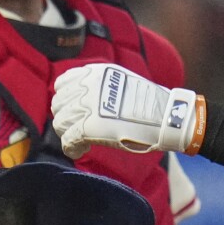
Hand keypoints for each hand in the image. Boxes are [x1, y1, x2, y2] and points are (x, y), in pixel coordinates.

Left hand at [51, 63, 202, 158]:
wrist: (165, 117)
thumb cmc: (148, 104)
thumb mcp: (121, 82)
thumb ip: (99, 87)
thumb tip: (82, 100)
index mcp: (95, 73)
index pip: (62, 83)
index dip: (66, 100)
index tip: (74, 110)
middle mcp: (87, 86)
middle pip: (58, 105)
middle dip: (66, 118)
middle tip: (79, 129)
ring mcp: (87, 106)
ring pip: (60, 123)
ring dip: (69, 133)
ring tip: (83, 141)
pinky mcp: (89, 127)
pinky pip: (68, 140)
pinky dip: (72, 149)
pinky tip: (80, 151)